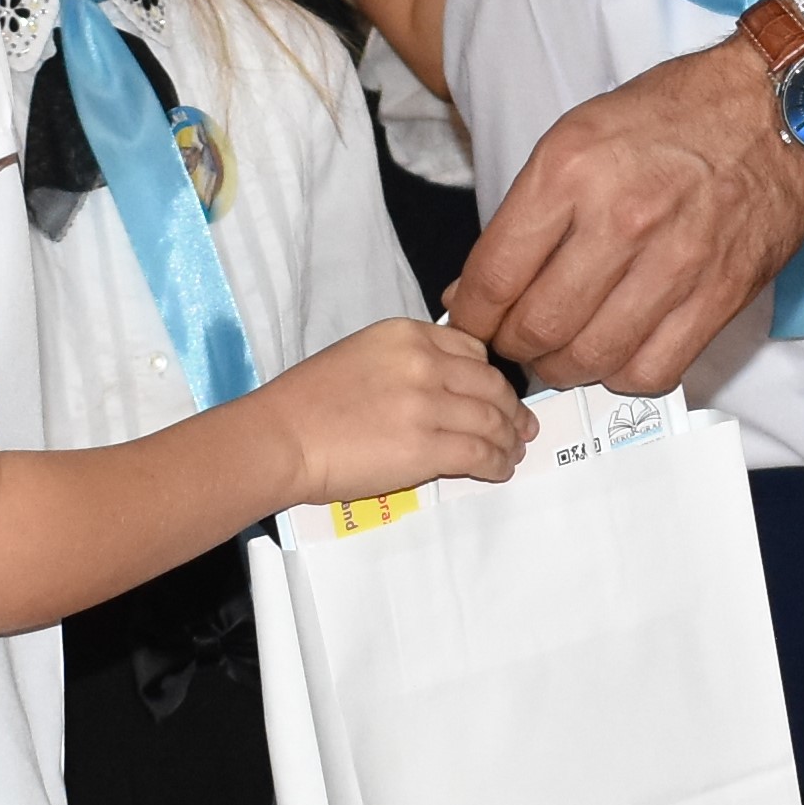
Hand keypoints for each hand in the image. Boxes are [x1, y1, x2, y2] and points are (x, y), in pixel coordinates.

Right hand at [252, 317, 531, 505]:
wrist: (282, 437)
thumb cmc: (308, 402)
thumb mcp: (360, 354)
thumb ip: (405, 361)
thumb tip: (443, 387)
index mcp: (406, 334)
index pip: (472, 348)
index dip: (491, 375)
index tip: (498, 393)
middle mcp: (424, 362)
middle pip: (491, 383)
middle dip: (512, 409)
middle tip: (521, 426)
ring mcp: (428, 405)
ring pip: (493, 420)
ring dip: (509, 440)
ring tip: (514, 452)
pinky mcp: (427, 448)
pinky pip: (481, 454)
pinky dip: (498, 463)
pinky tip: (500, 470)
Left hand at [453, 38, 803, 393]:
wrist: (777, 109)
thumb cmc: (673, 117)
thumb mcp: (578, 136)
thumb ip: (526, 214)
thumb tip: (475, 289)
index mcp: (570, 170)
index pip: (495, 275)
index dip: (472, 316)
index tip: (471, 323)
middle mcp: (620, 218)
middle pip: (539, 326)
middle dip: (513, 347)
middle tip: (514, 342)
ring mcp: (675, 262)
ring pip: (591, 358)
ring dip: (562, 369)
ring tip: (559, 353)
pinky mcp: (719, 296)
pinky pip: (654, 370)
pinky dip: (622, 376)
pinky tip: (615, 354)